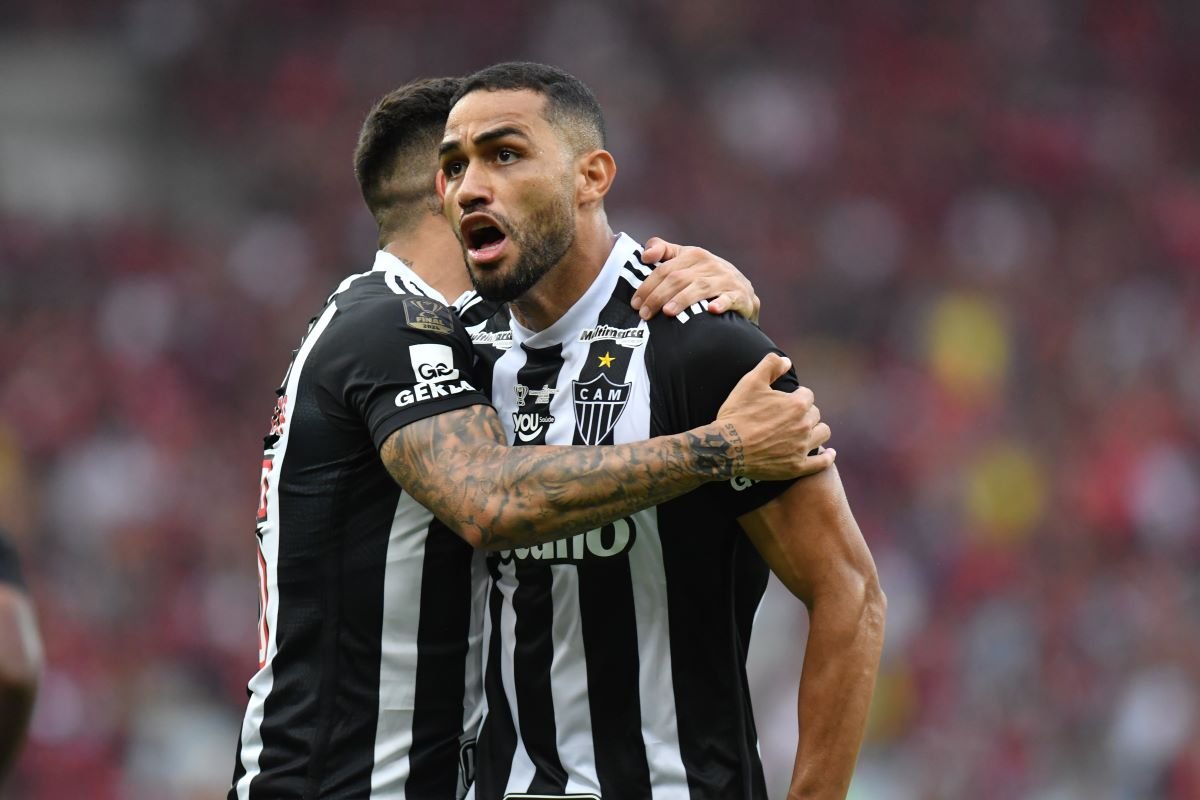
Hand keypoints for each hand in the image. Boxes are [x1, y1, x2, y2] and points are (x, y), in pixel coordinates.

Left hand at [632, 237, 760, 322]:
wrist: (742, 290)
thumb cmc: (706, 275)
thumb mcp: (686, 259)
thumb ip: (663, 251)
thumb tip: (645, 255)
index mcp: (693, 254)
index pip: (665, 269)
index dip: (648, 285)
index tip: (635, 302)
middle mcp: (709, 264)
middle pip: (678, 278)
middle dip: (658, 296)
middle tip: (644, 314)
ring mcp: (725, 279)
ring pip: (700, 288)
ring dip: (683, 299)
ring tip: (668, 312)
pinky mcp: (739, 295)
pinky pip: (730, 298)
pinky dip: (721, 303)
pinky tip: (711, 310)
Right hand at [716, 353, 832, 479]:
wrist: (726, 448)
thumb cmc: (737, 414)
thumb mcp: (750, 382)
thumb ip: (770, 365)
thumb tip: (787, 361)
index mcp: (796, 405)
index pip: (807, 395)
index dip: (796, 396)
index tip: (785, 400)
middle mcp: (804, 425)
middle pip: (815, 414)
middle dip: (805, 412)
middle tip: (789, 416)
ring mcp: (802, 448)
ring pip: (822, 434)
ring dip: (816, 430)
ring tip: (806, 431)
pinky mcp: (797, 467)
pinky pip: (821, 462)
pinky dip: (827, 457)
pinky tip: (829, 453)